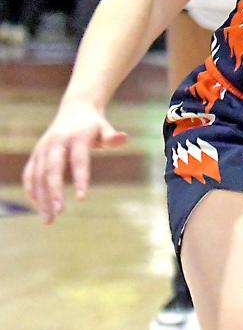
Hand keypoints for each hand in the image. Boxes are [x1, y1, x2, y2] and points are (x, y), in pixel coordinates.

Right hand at [22, 101, 127, 223]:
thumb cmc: (94, 125)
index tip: (83, 198)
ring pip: (38, 176)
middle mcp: (56, 143)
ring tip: (49, 220)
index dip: (81, 178)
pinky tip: (40, 207)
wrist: (74, 109)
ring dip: (41, 198)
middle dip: (54, 191)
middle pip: (52, 169)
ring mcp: (43, 148)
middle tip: (60, 212)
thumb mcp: (105, 128)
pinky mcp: (35, 154)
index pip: (78, 160)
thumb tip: (124, 138)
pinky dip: (32, 191)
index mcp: (76, 137)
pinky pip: (30, 175)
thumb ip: (112, 137)